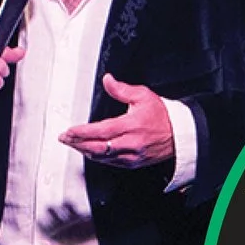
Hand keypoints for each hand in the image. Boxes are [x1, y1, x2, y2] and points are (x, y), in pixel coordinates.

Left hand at [59, 73, 173, 168]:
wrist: (179, 135)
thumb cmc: (163, 116)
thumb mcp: (143, 96)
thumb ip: (122, 89)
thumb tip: (107, 80)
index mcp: (132, 126)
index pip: (102, 130)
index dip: (83, 132)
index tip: (70, 131)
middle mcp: (131, 143)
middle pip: (97, 147)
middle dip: (78, 143)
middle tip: (65, 138)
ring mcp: (132, 156)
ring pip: (102, 156)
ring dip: (85, 150)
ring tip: (73, 144)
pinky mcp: (133, 163)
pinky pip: (111, 162)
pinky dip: (98, 157)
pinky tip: (90, 151)